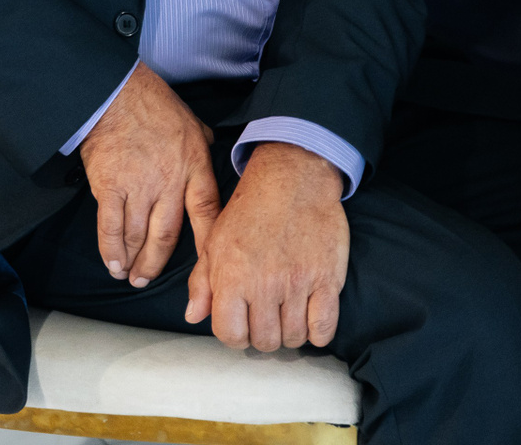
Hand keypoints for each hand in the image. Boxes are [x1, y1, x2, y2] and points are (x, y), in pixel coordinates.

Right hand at [78, 63, 219, 288]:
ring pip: (137, 237)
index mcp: (194, 168)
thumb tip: (212, 153)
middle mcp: (168, 183)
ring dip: (132, 261)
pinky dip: (110, 248)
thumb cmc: (153, 103)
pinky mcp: (109, 186)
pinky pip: (110, 226)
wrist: (115, 92)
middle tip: (147, 280)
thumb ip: (203, 148)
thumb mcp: (193, 124)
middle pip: (167, 237)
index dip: (208, 247)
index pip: (207, 215)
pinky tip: (112, 262)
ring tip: (128, 274)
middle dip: (156, 264)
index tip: (208, 272)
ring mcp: (138, 187)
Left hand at [186, 142, 347, 350]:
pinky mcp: (327, 280)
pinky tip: (311, 317)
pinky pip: (324, 329)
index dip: (235, 335)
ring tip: (288, 314)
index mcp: (231, 276)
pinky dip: (318, 333)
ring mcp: (298, 283)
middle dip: (264, 335)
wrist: (292, 180)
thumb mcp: (214, 241)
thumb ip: (202, 282)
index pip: (230, 334)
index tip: (243, 324)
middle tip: (268, 317)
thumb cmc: (249, 211)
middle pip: (264, 341)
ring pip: (294, 338)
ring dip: (291, 333)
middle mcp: (264, 284)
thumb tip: (193, 316)